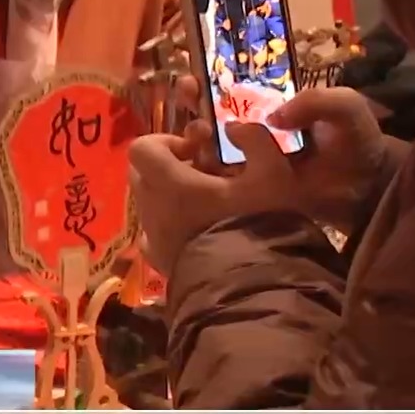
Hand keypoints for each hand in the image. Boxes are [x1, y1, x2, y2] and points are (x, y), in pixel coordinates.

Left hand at [129, 121, 296, 275]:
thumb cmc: (259, 224)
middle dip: (168, 165)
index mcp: (169, 183)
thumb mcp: (272, 174)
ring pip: (148, 202)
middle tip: (204, 171)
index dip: (166, 141)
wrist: (253, 286)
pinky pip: (154, 232)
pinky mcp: (159, 261)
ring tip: (207, 202)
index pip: (142, 148)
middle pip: (142, 172)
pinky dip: (168, 224)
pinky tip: (198, 229)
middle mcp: (152, 207)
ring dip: (170, 194)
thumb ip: (255, 140)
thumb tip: (233, 127)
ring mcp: (152, 236)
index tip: (196, 150)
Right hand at [179, 76, 391, 225]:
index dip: (209, 80)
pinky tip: (201, 164)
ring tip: (198, 132)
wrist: (369, 193)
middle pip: (209, 112)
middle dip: (192, 100)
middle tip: (188, 92)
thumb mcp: (346, 110)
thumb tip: (274, 118)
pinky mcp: (246, 195)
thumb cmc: (357, 144)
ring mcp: (246, 165)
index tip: (196, 76)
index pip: (232, 88)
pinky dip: (202, 174)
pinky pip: (216, 183)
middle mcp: (252, 133)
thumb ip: (318, 101)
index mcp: (272, 107)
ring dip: (193, 137)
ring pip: (205, 147)